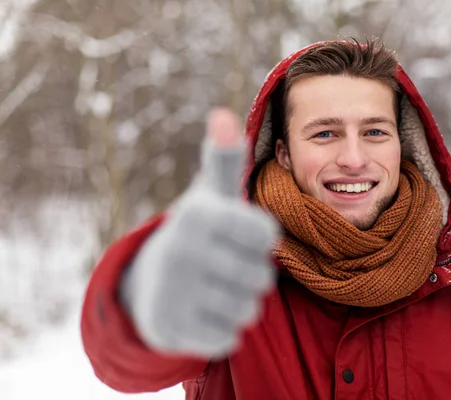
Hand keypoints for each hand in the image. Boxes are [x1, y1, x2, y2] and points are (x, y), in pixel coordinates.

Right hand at [121, 108, 278, 357]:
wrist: (151, 279)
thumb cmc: (199, 231)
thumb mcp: (211, 194)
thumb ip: (224, 159)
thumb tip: (222, 115)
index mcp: (200, 215)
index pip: (268, 237)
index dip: (261, 240)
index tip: (240, 235)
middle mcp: (183, 252)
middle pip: (263, 278)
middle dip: (252, 274)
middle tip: (225, 265)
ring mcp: (175, 294)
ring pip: (249, 310)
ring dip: (240, 302)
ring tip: (215, 286)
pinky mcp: (173, 331)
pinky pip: (230, 337)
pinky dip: (223, 328)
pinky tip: (203, 311)